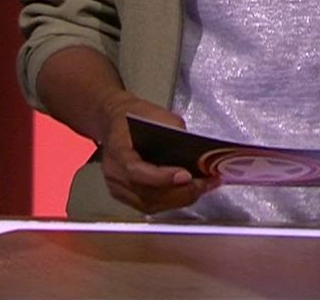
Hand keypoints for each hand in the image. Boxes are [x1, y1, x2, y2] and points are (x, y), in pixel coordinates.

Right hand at [97, 95, 218, 214]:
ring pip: (150, 204)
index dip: (161, 178)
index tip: (186, 175)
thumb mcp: (157, 114)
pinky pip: (150, 206)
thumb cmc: (134, 116)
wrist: (115, 121)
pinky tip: (190, 192)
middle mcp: (114, 173)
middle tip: (205, 183)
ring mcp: (117, 188)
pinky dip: (172, 201)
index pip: (136, 171)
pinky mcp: (125, 196)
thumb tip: (196, 153)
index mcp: (117, 149)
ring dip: (180, 199)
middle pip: (147, 194)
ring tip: (203, 188)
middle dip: (181, 192)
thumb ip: (174, 132)